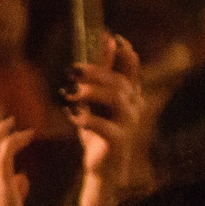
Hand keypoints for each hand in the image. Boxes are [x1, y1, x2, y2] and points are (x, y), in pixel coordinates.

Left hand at [68, 36, 142, 205]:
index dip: (126, 54)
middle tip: (73, 69)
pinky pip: (106, 126)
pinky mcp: (119, 142)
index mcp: (130, 95)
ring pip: (117, 99)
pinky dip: (87, 119)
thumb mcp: (96, 101)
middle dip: (97, 71)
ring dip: (92, 92)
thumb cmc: (98, 132)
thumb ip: (99, 75)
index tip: (114, 37)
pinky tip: (71, 115)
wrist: (101, 168)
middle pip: (119, 82)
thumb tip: (104, 40)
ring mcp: (129, 125)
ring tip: (71, 92)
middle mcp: (134, 107)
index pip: (132, 70)